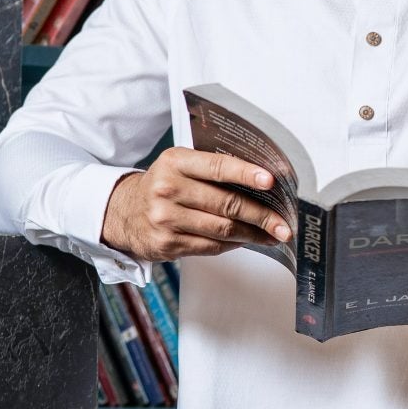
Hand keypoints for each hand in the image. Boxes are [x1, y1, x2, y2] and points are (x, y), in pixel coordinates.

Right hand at [102, 150, 292, 261]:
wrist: (124, 213)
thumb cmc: (162, 186)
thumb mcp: (179, 166)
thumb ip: (212, 169)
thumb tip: (262, 183)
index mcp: (174, 162)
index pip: (216, 167)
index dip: (246, 174)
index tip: (270, 182)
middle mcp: (168, 189)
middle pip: (225, 204)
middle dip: (261, 216)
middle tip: (283, 224)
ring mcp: (166, 219)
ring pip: (222, 229)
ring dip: (252, 234)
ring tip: (272, 235)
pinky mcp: (167, 244)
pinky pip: (211, 246)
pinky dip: (233, 244)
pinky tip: (246, 241)